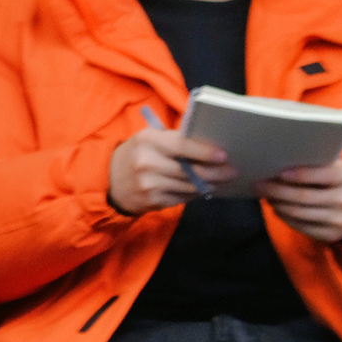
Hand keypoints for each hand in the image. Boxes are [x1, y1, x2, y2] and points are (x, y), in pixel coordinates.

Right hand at [107, 127, 232, 214]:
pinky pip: (183, 198)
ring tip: (221, 181)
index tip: (223, 155)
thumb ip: (174, 140)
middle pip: (190, 170)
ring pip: (189, 186)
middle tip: (232, 171)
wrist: (109, 180)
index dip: (204, 152)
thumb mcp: (149, 140)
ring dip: (209, 184)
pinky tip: (202, 189)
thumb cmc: (137, 153)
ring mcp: (149, 184)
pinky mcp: (153, 201)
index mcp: (147, 140)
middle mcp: (147, 162)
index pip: (181, 146)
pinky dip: (195, 193)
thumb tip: (209, 147)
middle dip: (215, 172)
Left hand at [259, 159, 341, 243]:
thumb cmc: (337, 180)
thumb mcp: (335, 167)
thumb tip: (279, 161)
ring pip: (298, 213)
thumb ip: (315, 164)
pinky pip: (300, 226)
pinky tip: (276, 208)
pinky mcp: (331, 235)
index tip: (278, 172)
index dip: (299, 174)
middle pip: (303, 196)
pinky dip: (283, 216)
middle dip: (277, 190)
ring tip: (264, 195)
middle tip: (258, 185)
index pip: (321, 175)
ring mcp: (339, 220)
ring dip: (276, 204)